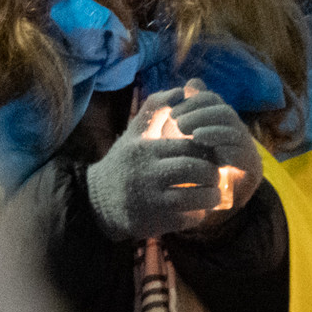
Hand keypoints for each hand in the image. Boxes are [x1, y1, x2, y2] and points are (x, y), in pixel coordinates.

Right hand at [84, 89, 225, 239]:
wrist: (96, 202)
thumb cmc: (123, 163)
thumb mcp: (134, 133)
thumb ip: (156, 109)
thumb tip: (181, 89)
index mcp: (146, 150)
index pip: (190, 145)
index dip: (207, 149)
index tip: (211, 153)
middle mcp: (148, 174)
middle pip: (195, 169)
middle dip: (212, 172)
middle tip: (215, 174)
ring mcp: (152, 200)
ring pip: (195, 197)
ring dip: (211, 195)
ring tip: (213, 193)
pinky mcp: (155, 222)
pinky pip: (187, 219)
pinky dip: (198, 215)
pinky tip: (198, 209)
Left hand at [167, 79, 263, 214]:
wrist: (202, 202)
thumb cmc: (189, 166)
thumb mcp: (181, 138)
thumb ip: (184, 113)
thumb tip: (192, 83)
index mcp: (217, 121)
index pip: (211, 100)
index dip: (193, 102)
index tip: (173, 114)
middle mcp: (233, 130)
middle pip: (223, 111)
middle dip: (201, 114)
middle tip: (179, 124)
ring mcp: (244, 148)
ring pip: (234, 130)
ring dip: (212, 129)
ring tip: (193, 135)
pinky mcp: (251, 167)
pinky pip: (242, 153)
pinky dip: (225, 149)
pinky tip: (209, 151)